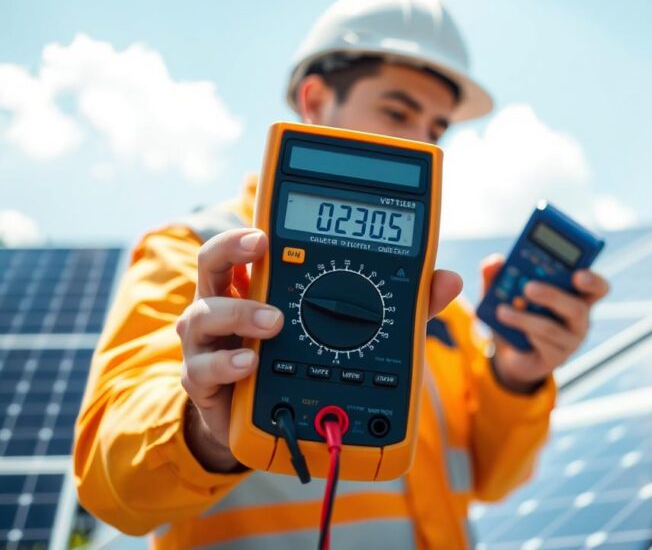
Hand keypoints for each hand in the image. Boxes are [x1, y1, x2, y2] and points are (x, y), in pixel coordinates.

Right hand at [176, 228, 461, 471]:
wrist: (272, 426)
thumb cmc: (310, 363)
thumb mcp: (361, 332)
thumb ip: (402, 307)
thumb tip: (448, 281)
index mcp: (264, 284)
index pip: (252, 246)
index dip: (252, 230)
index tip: (268, 227)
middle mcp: (230, 306)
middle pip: (213, 264)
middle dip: (232, 248)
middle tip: (262, 246)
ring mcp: (213, 344)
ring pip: (201, 315)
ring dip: (237, 312)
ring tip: (273, 322)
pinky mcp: (207, 384)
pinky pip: (202, 371)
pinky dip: (225, 366)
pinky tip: (249, 365)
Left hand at [480, 254, 609, 392]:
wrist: (507, 351)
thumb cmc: (515, 312)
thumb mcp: (500, 293)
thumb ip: (496, 275)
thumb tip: (494, 261)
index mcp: (575, 294)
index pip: (598, 287)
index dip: (593, 280)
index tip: (578, 274)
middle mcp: (579, 318)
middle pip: (578, 308)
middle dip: (552, 296)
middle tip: (528, 287)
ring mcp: (570, 340)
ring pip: (553, 328)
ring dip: (526, 319)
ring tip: (502, 311)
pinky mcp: (557, 357)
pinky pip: (543, 346)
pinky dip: (524, 333)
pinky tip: (510, 328)